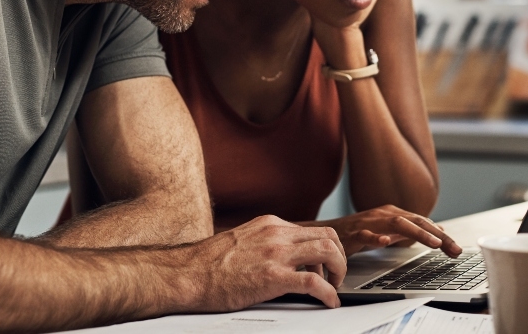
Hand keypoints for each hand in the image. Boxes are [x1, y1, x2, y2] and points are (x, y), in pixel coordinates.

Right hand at [187, 215, 347, 309]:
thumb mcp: (242, 241)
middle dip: (339, 257)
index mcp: (269, 224)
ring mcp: (276, 254)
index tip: (324, 264)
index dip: (325, 249)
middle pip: (328, 235)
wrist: (188, 274)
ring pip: (328, 251)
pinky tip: (329, 302)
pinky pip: (314, 282)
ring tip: (334, 287)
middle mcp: (276, 234)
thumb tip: (279, 257)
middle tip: (336, 276)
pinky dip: (329, 293)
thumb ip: (264, 243)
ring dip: (339, 271)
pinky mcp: (273, 277)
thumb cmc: (208, 264)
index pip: (312, 229)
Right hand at [309, 205, 461, 256]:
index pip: (423, 223)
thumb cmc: (358, 232)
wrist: (326, 232)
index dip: (441, 236)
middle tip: (454, 249)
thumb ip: (410, 230)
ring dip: (418, 233)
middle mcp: (384, 215)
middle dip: (437, 235)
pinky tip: (386, 242)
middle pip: (415, 221)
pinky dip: (377, 238)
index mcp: (393, 214)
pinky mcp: (353, 234)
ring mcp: (369, 223)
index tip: (457, 250)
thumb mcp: (388, 230)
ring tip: (434, 243)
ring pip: (397, 224)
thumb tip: (437, 230)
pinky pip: (366, 235)